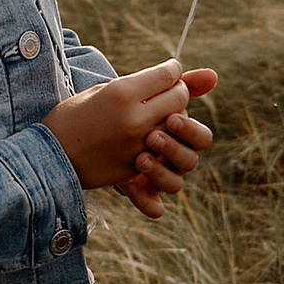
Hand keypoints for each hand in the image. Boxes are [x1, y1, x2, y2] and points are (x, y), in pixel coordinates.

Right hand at [44, 61, 214, 218]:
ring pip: (176, 123)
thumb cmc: (71, 118)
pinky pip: (164, 146)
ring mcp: (138, 143)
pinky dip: (163, 136)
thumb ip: (135, 83)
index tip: (170, 69)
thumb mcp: (100, 91)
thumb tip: (165, 75)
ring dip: (173, 115)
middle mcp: (134, 117)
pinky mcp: (138, 163)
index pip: (168, 74)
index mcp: (122, 93)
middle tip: (169, 89)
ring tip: (160, 112)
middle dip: (178, 90)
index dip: (173, 69)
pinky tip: (150, 131)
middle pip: (179, 98)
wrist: (50, 156)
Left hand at [120, 67, 214, 217]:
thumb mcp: (135, 92)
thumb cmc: (109, 109)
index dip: (189, 129)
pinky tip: (129, 185)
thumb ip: (169, 82)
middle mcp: (170, 156)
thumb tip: (213, 75)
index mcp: (176, 133)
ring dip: (161, 172)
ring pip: (176, 185)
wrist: (70, 135)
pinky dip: (146, 200)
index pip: (200, 137)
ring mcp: (155, 176)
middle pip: (191, 160)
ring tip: (139, 158)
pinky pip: (155, 208)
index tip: (169, 116)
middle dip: (175, 149)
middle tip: (152, 137)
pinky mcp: (138, 192)